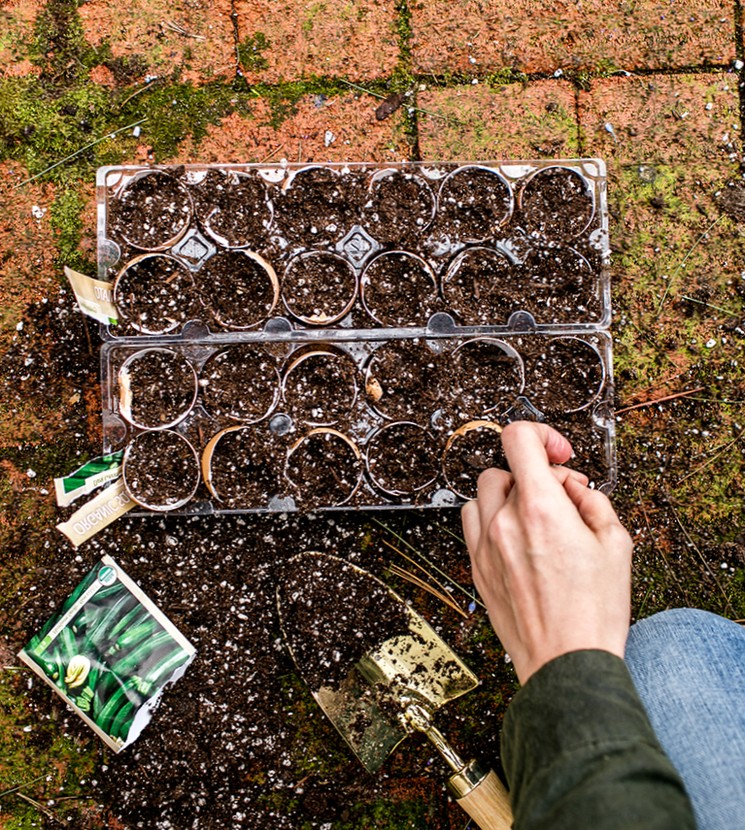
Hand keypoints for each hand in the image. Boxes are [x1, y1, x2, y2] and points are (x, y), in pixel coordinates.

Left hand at [461, 421, 632, 684]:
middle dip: (535, 475)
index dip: (542, 434)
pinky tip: (517, 539)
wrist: (566, 664)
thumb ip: (592, 500)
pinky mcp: (476, 568)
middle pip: (505, 468)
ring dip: (509, 495)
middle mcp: (504, 523)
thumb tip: (573, 487)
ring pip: (483, 494)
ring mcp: (484, 546)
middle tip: (562, 501)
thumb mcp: (616, 544)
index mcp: (540, 510)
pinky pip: (472, 523)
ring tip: (537, 520)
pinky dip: (491, 519)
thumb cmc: (594, 611)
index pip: (518, 438)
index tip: (559, 453)